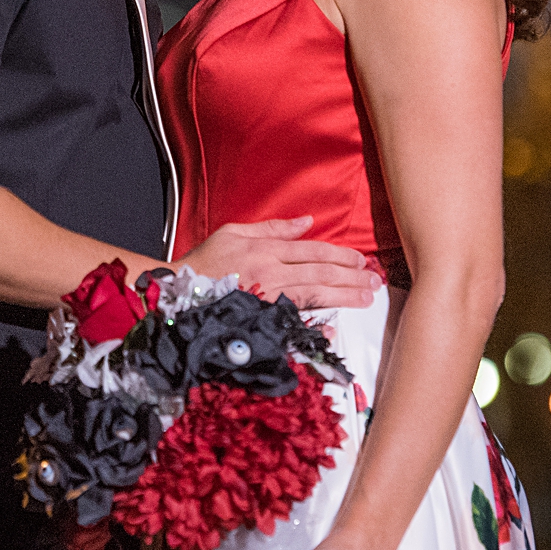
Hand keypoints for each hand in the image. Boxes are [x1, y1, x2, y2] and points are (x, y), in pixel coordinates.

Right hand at [177, 217, 380, 308]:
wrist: (176, 295)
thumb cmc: (203, 264)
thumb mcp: (233, 232)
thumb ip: (272, 227)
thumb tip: (307, 222)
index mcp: (264, 250)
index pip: (313, 250)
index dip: (340, 255)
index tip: (360, 260)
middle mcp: (269, 273)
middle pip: (320, 273)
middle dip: (351, 276)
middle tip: (374, 280)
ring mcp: (267, 300)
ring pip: (314, 296)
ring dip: (344, 296)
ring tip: (366, 297)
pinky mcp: (260, 321)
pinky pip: (294, 323)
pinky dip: (314, 326)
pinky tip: (334, 327)